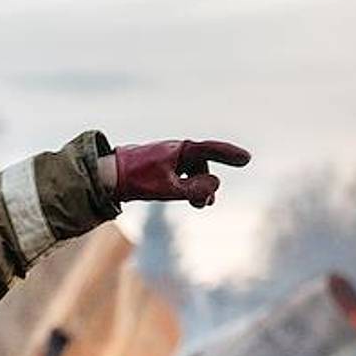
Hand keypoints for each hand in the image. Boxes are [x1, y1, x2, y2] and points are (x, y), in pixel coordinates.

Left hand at [109, 139, 249, 207]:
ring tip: (200, 205)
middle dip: (209, 183)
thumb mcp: (167, 188)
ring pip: (194, 174)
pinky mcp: (163, 168)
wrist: (108, 176)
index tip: (247, 159)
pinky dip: (189, 188)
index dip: (229, 154)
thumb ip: (192, 189)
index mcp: (179, 150)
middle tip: (207, 203)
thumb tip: (215, 186)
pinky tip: (190, 199)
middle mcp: (177, 152)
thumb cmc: (136, 179)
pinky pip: (184, 177)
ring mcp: (170, 160)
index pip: (210, 150)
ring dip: (199, 189)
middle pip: (203, 166)